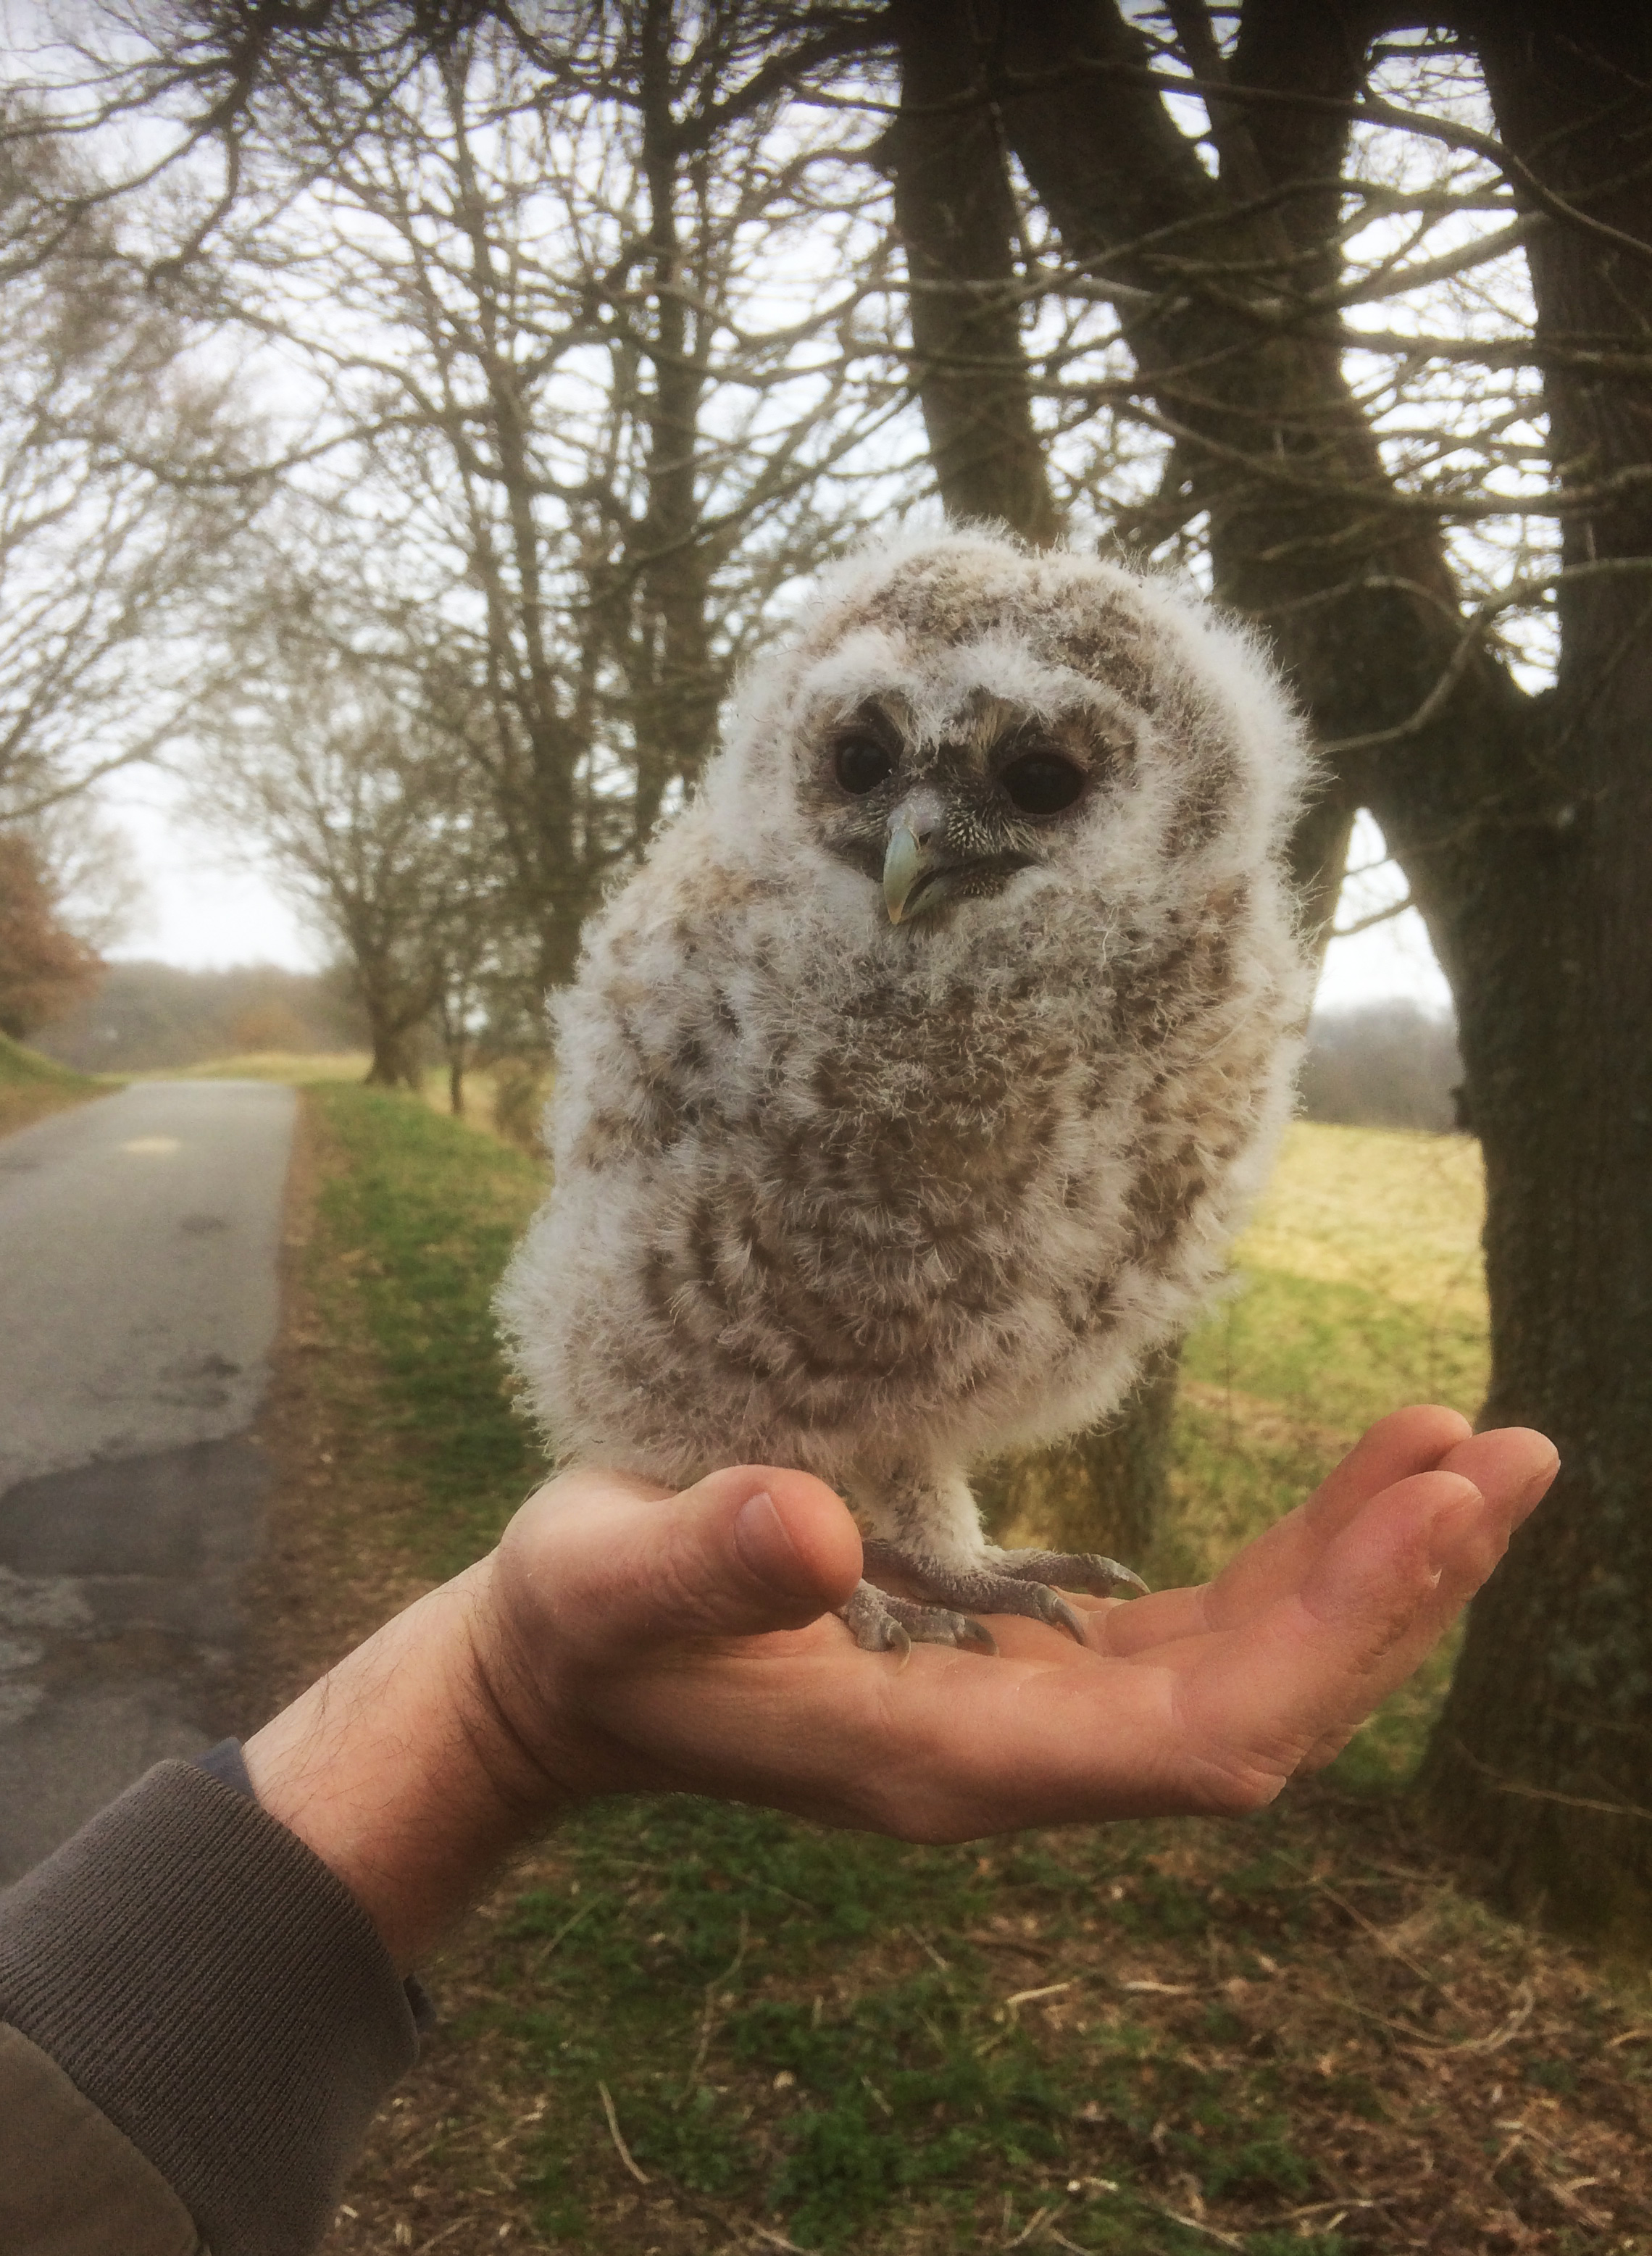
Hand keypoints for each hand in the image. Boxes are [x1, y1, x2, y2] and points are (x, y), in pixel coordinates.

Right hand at [246, 1405, 1555, 1969]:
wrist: (555, 1680)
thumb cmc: (576, 1625)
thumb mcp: (606, 1575)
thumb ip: (702, 1556)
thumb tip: (814, 1531)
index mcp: (944, 1764)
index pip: (1195, 1731)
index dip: (1328, 1632)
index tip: (1436, 1511)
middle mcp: (1015, 1765)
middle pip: (1261, 1708)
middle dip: (1392, 1595)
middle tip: (1510, 1458)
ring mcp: (1026, 1726)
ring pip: (1245, 1674)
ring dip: (1363, 1577)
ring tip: (1467, 1456)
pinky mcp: (1020, 1672)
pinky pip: (1193, 1640)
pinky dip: (1287, 1571)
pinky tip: (1349, 1502)